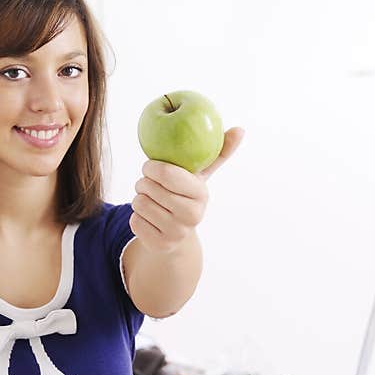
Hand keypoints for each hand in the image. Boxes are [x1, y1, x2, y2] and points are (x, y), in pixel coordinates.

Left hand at [131, 127, 243, 252]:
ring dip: (139, 198)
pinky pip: (135, 221)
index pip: (167, 174)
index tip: (149, 167)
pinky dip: (137, 217)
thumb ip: (219, 152)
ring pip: (139, 203)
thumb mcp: (200, 174)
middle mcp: (192, 216)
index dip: (152, 167)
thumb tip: (240, 129)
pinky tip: (149, 218)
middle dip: (144, 182)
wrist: (178, 232)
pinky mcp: (160, 245)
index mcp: (201, 194)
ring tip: (151, 200)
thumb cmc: (185, 194)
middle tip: (150, 185)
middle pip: (149, 187)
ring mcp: (176, 233)